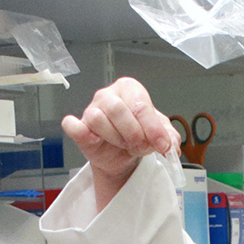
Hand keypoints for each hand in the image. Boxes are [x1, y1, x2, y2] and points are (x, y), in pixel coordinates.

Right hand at [62, 78, 177, 202]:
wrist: (122, 154)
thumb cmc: (138, 134)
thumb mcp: (159, 133)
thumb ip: (169, 136)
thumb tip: (172, 145)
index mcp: (130, 89)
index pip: (140, 106)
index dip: (153, 129)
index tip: (163, 145)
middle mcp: (108, 95)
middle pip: (117, 110)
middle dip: (134, 133)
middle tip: (141, 146)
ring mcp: (90, 109)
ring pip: (98, 119)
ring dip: (115, 138)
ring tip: (124, 145)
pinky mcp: (79, 126)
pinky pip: (72, 125)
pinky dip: (81, 132)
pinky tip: (94, 140)